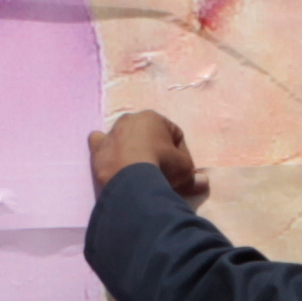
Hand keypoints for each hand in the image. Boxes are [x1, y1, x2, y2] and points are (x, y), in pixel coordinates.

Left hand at [89, 111, 204, 198]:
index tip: (182, 171)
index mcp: (153, 117)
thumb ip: (193, 175)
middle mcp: (130, 120)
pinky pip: (99, 143)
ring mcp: (111, 133)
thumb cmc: (161, 166)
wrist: (130, 180)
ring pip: (124, 137)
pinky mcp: (97, 148)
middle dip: (155, 149)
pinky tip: (111, 159)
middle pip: (148, 135)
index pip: (174, 134)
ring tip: (138, 169)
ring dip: (131, 148)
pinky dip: (105, 149)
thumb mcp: (184, 170)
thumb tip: (204, 182)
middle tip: (161, 171)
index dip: (181, 153)